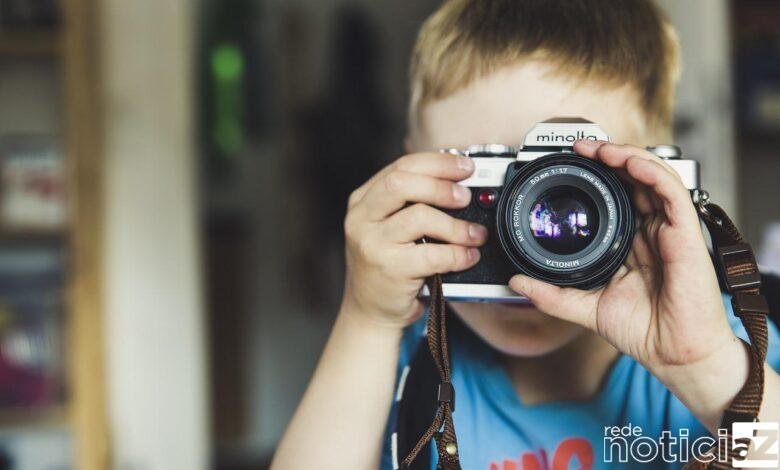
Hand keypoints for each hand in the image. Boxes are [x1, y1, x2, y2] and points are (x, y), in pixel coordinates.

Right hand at [342, 152, 487, 328]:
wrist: (369, 311)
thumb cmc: (386, 266)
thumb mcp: (387, 227)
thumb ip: (411, 203)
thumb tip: (458, 181)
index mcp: (363, 201)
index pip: (400, 167)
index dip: (437, 163)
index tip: (464, 166)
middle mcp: (362, 219)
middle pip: (402, 183)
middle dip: (442, 185)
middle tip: (466, 197)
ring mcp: (372, 244)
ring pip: (420, 217)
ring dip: (456, 225)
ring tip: (474, 234)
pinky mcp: (389, 269)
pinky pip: (433, 254)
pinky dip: (458, 254)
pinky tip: (468, 256)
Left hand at [509, 141, 738, 376]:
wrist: (673, 355)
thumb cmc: (643, 331)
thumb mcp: (585, 307)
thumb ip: (551, 294)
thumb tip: (517, 282)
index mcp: (632, 242)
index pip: (617, 196)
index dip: (597, 175)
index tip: (569, 164)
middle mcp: (652, 230)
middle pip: (634, 179)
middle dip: (607, 156)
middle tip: (579, 147)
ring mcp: (669, 229)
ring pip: (652, 176)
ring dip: (625, 155)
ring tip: (598, 148)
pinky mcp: (685, 233)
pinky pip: (671, 191)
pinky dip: (649, 170)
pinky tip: (628, 162)